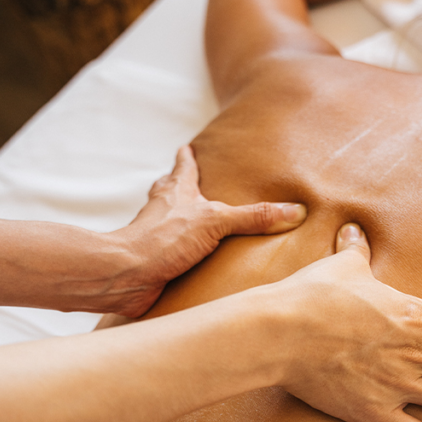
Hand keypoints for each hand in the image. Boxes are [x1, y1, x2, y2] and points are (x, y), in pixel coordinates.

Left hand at [108, 145, 306, 316]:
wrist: (127, 274)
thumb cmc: (163, 239)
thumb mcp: (216, 221)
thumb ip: (254, 216)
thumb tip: (294, 211)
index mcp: (177, 192)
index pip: (184, 167)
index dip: (187, 157)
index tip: (188, 147)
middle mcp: (165, 211)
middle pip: (171, 191)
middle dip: (181, 185)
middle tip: (193, 181)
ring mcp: (159, 237)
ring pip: (171, 222)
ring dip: (184, 222)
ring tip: (201, 224)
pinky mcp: (158, 262)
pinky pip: (175, 254)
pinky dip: (186, 255)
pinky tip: (198, 264)